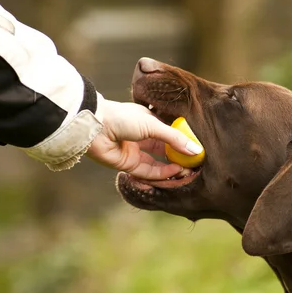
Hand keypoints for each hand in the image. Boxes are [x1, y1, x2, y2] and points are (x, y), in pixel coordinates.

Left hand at [86, 99, 202, 178]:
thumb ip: (175, 138)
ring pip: (157, 163)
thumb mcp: (154, 125)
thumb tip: (196, 150)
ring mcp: (135, 151)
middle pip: (165, 151)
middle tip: (194, 166)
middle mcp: (142, 136)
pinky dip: (160, 174)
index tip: (197, 151)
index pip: (170, 134)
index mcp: (149, 121)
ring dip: (171, 169)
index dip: (183, 143)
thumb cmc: (123, 118)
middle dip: (179, 159)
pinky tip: (173, 173)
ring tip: (186, 172)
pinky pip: (147, 172)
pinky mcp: (128, 164)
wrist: (95, 127)